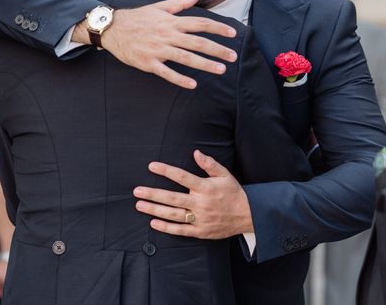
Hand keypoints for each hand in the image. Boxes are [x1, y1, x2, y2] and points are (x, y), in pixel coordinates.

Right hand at [75, 0, 237, 88]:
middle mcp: (168, 35)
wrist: (112, 29)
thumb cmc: (138, 18)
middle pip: (198, 42)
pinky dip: (180, 79)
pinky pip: (167, 72)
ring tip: (222, 69)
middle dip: (218, 49)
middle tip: (234, 56)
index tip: (234, 33)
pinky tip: (193, 84)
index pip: (201, 23)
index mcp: (172, 21)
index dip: (218, 28)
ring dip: (205, 64)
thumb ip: (181, 4)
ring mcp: (158, 49)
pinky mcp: (149, 63)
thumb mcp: (159, 8)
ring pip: (186, 58)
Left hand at [133, 150, 253, 238]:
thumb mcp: (225, 174)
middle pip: (172, 198)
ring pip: (173, 214)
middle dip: (153, 194)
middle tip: (137, 191)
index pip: (182, 177)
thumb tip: (196, 153)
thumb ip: (209, 164)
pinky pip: (180, 230)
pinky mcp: (200, 231)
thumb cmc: (234, 192)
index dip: (166, 171)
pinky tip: (153, 222)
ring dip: (155, 209)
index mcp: (206, 187)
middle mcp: (201, 203)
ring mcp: (200, 218)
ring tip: (139, 205)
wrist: (248, 215)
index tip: (152, 166)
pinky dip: (166, 227)